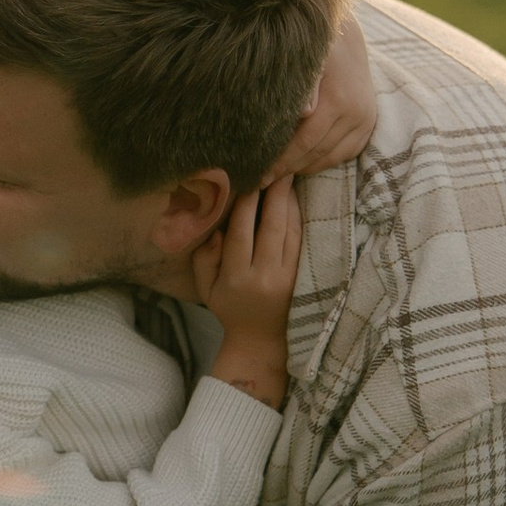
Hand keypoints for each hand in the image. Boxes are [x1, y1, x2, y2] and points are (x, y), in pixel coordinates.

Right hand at [191, 175, 302, 403]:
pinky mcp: (301, 276)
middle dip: (274, 194)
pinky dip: (299, 217)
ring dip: (290, 201)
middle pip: (271, 226)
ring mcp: (287, 277)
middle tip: (277, 166)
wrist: (261, 340)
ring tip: (288, 175)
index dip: (246, 203)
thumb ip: (204, 259)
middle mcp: (264, 276)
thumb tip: (217, 230)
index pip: (242, 232)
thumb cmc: (229, 308)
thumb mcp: (205, 288)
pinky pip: (301, 240)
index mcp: (236, 278)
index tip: (249, 177)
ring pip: (291, 231)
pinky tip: (295, 200)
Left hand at [271, 14, 376, 178]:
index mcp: (338, 99)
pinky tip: (301, 163)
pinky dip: (322, 161)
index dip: (282, 161)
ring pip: (330, 157)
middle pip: (316, 153)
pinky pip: (344, 153)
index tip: (260, 174)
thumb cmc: (317, 48)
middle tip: (261, 180)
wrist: (347, 39)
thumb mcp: (307, 59)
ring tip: (277, 175)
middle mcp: (356, 113)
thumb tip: (302, 113)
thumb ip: (302, 85)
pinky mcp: (368, 124)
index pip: (305, 141)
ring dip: (303, 168)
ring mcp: (365, 120)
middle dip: (287, 169)